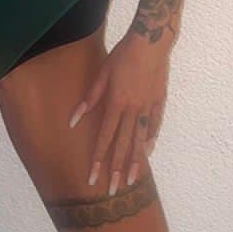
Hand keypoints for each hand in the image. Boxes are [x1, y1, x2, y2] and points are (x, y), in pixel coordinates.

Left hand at [68, 32, 170, 195]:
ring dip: (136, 161)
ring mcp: (148, 107)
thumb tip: (73, 120)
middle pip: (123, 145)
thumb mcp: (101, 73)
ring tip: (133, 180)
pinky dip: (150, 139)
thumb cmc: (123, 54)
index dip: (97, 159)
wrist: (151, 41)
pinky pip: (154, 125)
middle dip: (117, 169)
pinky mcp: (159, 100)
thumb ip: (89, 99)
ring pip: (141, 139)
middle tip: (114, 190)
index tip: (92, 176)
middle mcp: (133, 110)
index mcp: (116, 103)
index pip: (104, 138)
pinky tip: (147, 150)